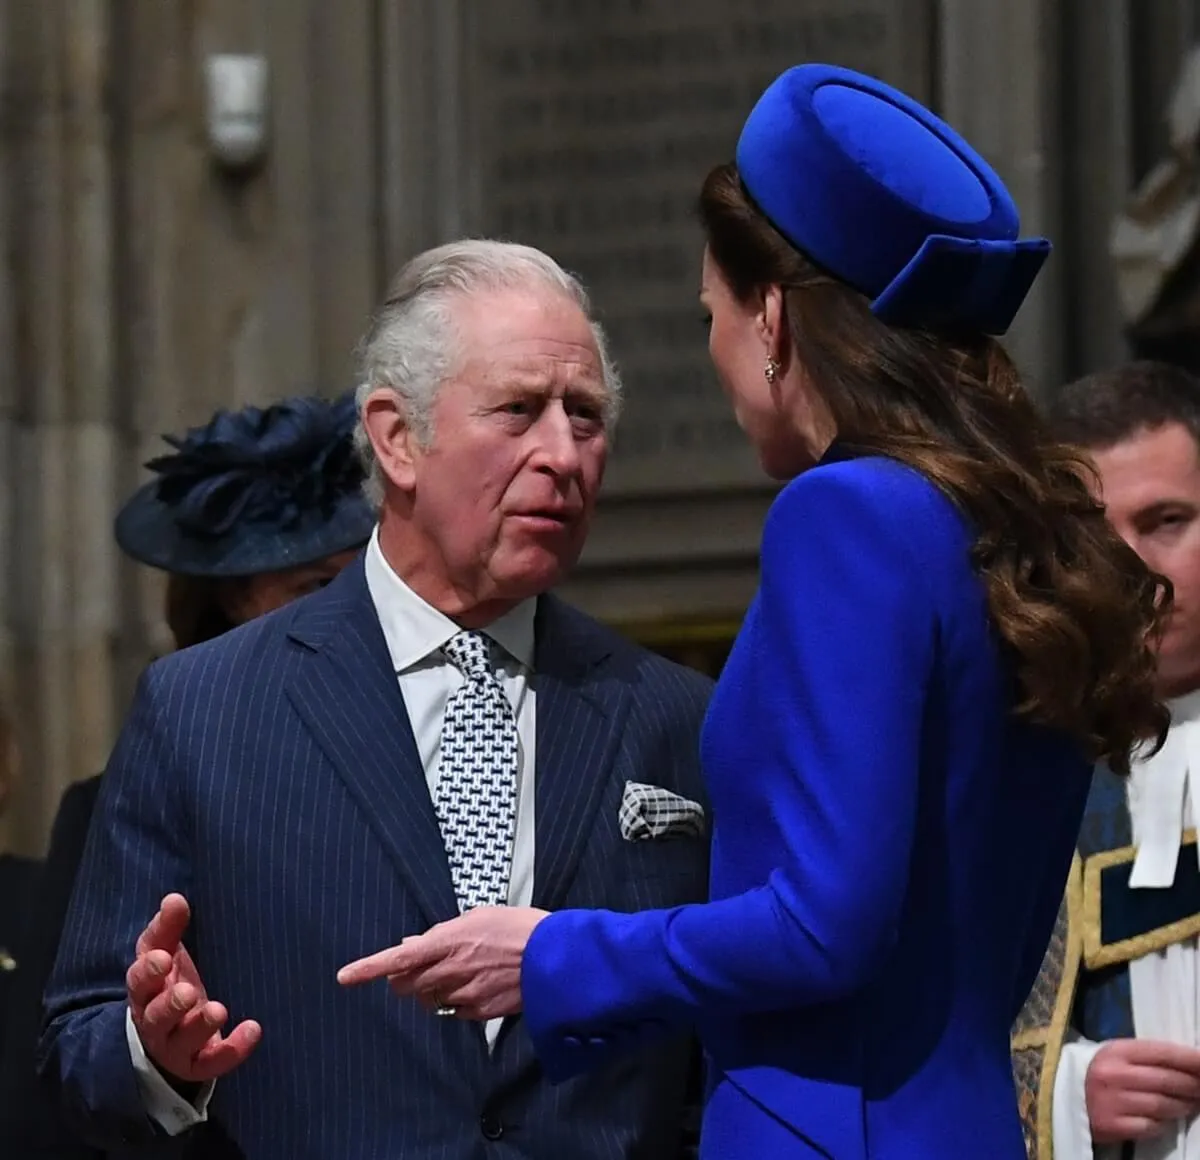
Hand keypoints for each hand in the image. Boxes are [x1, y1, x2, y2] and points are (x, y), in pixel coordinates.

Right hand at [126, 893, 260, 1084]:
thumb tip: (174, 898)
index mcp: (145, 992)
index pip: (139, 983)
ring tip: (217, 1010)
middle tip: (186, 992)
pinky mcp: (198, 1064)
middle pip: (156, 1017)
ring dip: (199, 1027)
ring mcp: (176, 1047)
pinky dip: (232, 1049)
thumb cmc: (166, 984)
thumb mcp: (163, 955)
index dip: (148, 972)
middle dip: (170, 1006)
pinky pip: (213, 1063)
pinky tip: (253, 1030)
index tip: (162, 958)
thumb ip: (167, 929)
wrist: (167, 1036)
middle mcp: (155, 1022)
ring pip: (183, 1042)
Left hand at [337, 906, 548, 1020]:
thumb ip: (443, 933)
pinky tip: (477, 984)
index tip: (345, 976)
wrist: (556, 958)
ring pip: (429, 999)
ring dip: (432, 988)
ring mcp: (465, 995)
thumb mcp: (479, 917)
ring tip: (461, 970)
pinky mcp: (480, 1013)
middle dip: (404, 979)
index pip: (398, 958)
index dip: (368, 967)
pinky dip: (456, 1000)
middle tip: (418, 967)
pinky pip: (454, 1010)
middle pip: (407, 985)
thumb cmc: (520, 928)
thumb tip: (413, 945)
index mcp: (449, 940)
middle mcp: (451, 970)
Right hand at [1086, 1038, 1199, 1142]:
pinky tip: (1165, 1119)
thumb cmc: (1096, 1072)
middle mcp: (1115, 1074)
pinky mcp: (1113, 1125)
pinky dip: (1162, 1123)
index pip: (1163, 1053)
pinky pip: (1151, 1126)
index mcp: (1116, 1051)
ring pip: (1164, 1105)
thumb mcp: (1116, 1057)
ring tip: (1192, 1103)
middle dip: (1194, 1085)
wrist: (1059, 1094)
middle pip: (1168, 1081)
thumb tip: (1188, 1066)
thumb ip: (1146, 1059)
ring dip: (1184, 1106)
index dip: (1191, 1059)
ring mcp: (1114, 1101)